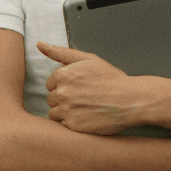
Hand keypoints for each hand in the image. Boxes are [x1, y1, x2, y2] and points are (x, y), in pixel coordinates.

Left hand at [38, 42, 155, 134]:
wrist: (131, 100)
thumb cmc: (112, 79)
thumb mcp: (89, 60)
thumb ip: (61, 52)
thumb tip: (39, 44)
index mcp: (63, 75)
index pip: (51, 84)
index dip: (65, 86)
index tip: (80, 88)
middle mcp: (62, 92)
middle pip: (51, 99)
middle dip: (64, 100)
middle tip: (85, 99)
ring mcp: (67, 110)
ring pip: (54, 114)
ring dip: (66, 113)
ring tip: (85, 109)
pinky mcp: (73, 126)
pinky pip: (63, 126)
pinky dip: (73, 124)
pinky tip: (87, 118)